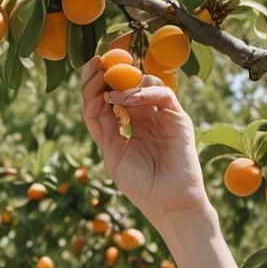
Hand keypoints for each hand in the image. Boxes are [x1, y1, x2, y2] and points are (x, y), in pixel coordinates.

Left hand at [80, 56, 211, 221]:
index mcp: (126, 125)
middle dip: (109, 72)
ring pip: (145, 83)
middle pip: (125, 84)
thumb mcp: (113, 153)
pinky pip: (163, 94)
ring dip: (125, 83)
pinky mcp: (178, 118)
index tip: (88, 68)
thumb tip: (96, 98)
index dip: (96, 82)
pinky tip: (127, 100)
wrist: (168, 203)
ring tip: (112, 94)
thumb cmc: (140, 185)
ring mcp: (161, 116)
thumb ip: (104, 126)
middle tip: (98, 65)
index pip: (109, 96)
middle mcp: (143, 116)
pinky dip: (144, 92)